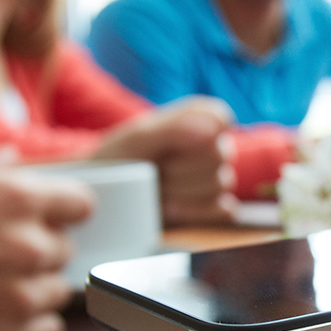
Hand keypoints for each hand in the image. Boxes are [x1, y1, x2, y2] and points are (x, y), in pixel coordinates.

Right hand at [0, 161, 93, 330]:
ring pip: (55, 292)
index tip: (39, 219)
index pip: (81, 204)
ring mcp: (18, 298)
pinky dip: (26, 327)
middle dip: (34, 249)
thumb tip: (9, 159)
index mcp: (13, 197)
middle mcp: (27, 246)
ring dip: (29, 289)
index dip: (58, 210)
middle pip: (63, 248)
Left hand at [92, 98, 237, 225]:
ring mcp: (217, 177)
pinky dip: (194, 213)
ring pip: (219, 185)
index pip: (220, 118)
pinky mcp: (216, 207)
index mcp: (198, 117)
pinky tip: (172, 208)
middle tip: (154, 170)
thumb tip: (214, 128)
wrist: (107, 198)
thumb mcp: (136, 140)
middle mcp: (213, 144)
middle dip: (179, 169)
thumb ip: (174, 128)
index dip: (194, 136)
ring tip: (157, 189)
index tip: (166, 148)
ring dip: (181, 193)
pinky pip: (223, 211)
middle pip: (218, 156)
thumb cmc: (120, 160)